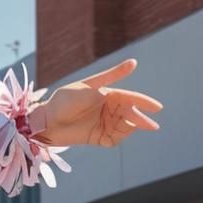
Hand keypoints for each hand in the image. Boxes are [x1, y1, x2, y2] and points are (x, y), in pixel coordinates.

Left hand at [30, 59, 161, 147]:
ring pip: (123, 127)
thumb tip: (135, 63)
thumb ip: (111, 76)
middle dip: (140, 120)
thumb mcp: (88, 86)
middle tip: (152, 126)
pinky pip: (113, 139)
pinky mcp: (96, 137)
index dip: (144, 103)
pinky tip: (117, 136)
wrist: (44, 123)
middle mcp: (106, 109)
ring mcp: (102, 123)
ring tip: (128, 128)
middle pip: (129, 114)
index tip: (157, 108)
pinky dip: (118, 138)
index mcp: (106, 95)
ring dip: (129, 129)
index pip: (130, 98)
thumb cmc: (63, 101)